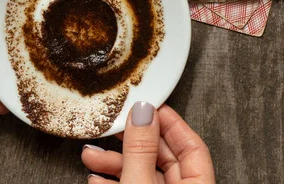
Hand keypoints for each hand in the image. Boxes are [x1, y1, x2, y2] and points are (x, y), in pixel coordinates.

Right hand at [81, 103, 215, 182]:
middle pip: (163, 158)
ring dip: (115, 162)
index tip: (147, 106)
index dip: (169, 122)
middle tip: (116, 125)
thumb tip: (143, 113)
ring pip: (143, 174)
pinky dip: (114, 181)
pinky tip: (97, 177)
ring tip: (92, 155)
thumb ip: (141, 150)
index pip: (191, 145)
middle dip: (133, 141)